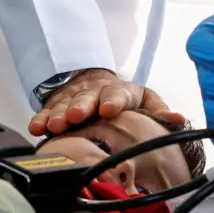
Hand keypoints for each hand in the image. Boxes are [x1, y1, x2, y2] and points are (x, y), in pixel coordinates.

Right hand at [28, 69, 168, 135]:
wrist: (94, 84)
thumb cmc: (123, 100)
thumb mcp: (144, 103)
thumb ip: (158, 111)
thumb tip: (177, 119)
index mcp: (121, 92)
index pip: (119, 93)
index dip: (114, 101)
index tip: (109, 110)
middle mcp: (96, 92)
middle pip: (88, 97)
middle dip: (81, 107)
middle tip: (75, 117)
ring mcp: (74, 98)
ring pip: (66, 105)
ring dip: (59, 115)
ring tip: (55, 126)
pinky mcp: (57, 106)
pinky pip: (48, 112)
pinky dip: (41, 119)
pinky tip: (36, 128)